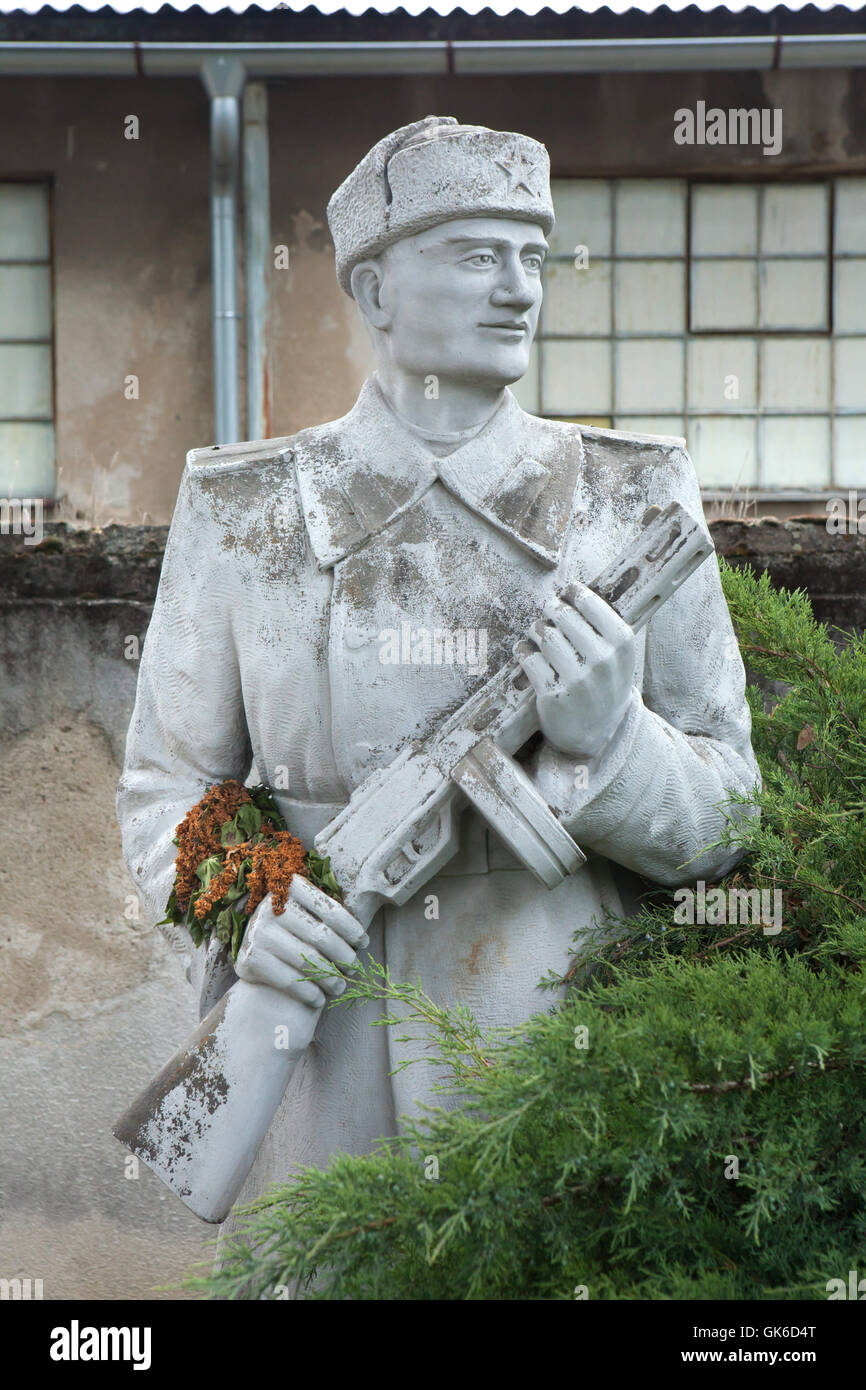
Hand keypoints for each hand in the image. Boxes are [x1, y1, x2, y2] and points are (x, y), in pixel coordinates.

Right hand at [234, 874, 367, 1009]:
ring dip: (330, 979)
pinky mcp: (250, 958)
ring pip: (308, 960)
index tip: (364, 944)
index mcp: (290, 888)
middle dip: (344, 957)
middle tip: (354, 970)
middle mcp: (271, 907)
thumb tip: (364, 937)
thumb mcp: (308, 915)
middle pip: (321, 936)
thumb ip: (329, 916)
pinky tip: (319, 999)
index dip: (352, 929)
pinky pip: (289, 980)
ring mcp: (258, 931)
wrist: (255, 958)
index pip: (330, 910)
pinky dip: (309, 993)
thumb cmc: (295, 934)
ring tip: (340, 988)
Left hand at [517, 584, 635, 758]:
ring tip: (537, 632)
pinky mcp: (553, 694)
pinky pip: (529, 658)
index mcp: (622, 644)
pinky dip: (523, 651)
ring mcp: (577, 679)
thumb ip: (603, 626)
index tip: (566, 592)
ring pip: (545, 635)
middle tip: (548, 610)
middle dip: (551, 609)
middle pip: (563, 615)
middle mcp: (602, 660)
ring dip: (536, 629)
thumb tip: (572, 590)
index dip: (573, 593)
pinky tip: (525, 652)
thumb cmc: (606, 685)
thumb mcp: (618, 656)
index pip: (590, 603)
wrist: (598, 733)